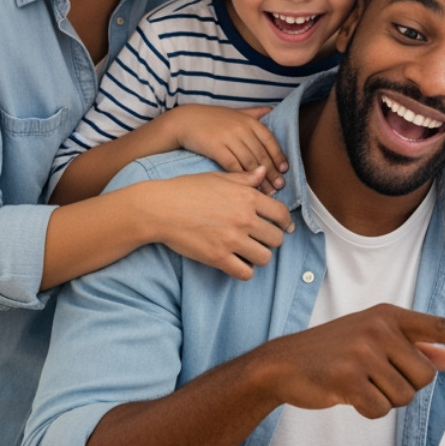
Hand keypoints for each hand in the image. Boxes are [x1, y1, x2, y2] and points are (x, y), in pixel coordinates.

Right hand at [146, 169, 293, 278]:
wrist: (160, 208)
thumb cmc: (187, 189)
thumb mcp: (218, 178)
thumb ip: (245, 178)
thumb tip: (264, 173)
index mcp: (247, 197)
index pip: (282, 214)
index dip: (284, 222)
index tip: (281, 226)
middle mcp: (244, 219)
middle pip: (276, 238)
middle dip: (271, 240)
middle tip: (260, 239)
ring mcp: (232, 240)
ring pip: (265, 258)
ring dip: (259, 256)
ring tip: (249, 251)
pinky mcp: (218, 258)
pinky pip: (245, 273)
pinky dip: (244, 270)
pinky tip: (237, 262)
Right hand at [166, 105, 285, 192]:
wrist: (185, 120)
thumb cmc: (211, 118)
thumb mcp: (235, 112)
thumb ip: (254, 112)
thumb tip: (271, 110)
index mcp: (249, 121)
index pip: (269, 140)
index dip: (279, 155)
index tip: (285, 170)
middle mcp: (241, 128)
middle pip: (261, 153)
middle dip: (272, 172)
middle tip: (280, 186)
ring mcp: (229, 137)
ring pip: (249, 161)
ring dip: (260, 178)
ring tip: (267, 191)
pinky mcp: (216, 147)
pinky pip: (233, 165)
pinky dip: (242, 177)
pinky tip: (247, 187)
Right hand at [256, 304, 444, 418]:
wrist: (283, 364)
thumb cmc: (334, 352)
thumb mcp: (374, 340)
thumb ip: (414, 348)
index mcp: (388, 316)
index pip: (435, 325)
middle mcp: (379, 329)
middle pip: (425, 375)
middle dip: (407, 386)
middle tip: (378, 378)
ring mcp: (363, 353)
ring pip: (405, 395)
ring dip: (386, 399)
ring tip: (361, 384)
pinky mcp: (349, 379)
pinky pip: (381, 409)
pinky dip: (368, 410)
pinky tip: (349, 395)